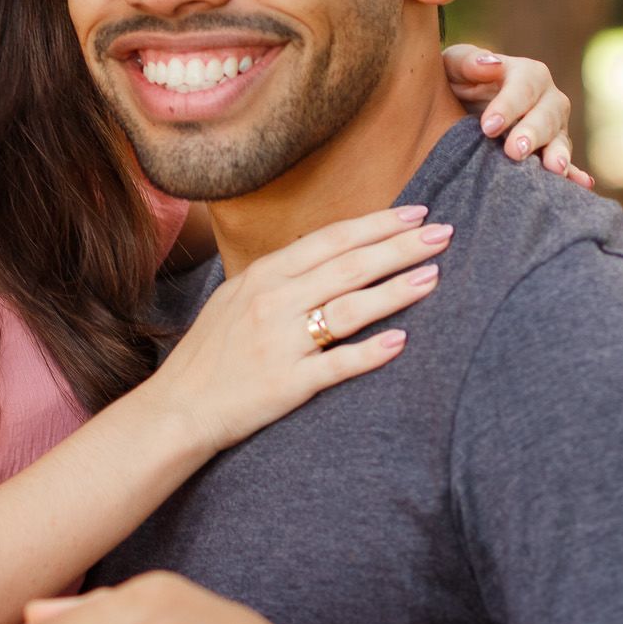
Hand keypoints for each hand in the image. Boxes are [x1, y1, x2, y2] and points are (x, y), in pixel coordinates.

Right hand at [143, 204, 450, 458]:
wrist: (178, 408)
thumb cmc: (209, 354)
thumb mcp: (235, 298)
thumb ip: (279, 276)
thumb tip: (328, 254)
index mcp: (263, 275)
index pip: (331, 240)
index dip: (377, 225)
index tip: (417, 215)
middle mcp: (273, 302)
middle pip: (349, 266)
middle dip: (400, 247)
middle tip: (444, 234)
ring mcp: (280, 342)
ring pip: (349, 309)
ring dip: (395, 291)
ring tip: (433, 276)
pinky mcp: (287, 384)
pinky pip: (337, 365)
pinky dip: (370, 353)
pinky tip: (401, 341)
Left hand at [441, 43, 593, 186]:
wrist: (457, 111)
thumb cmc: (455, 83)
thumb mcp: (452, 66)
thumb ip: (466, 62)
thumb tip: (490, 63)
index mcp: (525, 74)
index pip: (523, 86)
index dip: (508, 106)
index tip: (488, 126)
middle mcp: (546, 99)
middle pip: (547, 114)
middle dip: (532, 132)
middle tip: (515, 151)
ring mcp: (553, 128)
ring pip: (560, 139)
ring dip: (557, 154)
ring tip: (553, 169)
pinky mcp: (551, 153)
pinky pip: (566, 164)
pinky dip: (574, 174)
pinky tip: (582, 184)